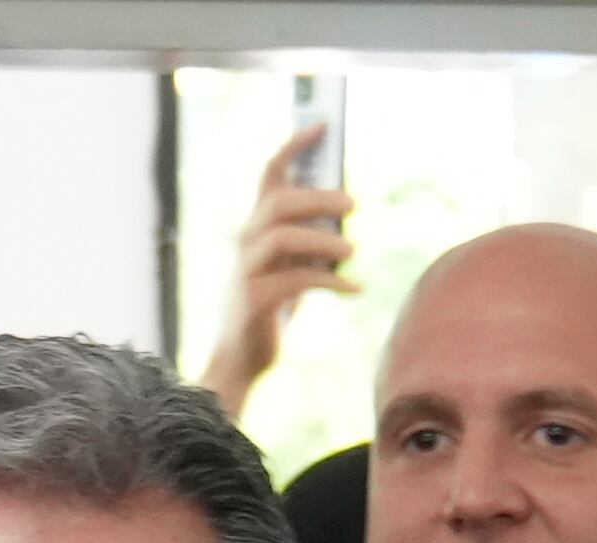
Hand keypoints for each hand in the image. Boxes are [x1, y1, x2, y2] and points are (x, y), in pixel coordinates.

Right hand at [200, 121, 360, 413]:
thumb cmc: (270, 312)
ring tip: (353, 253)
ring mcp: (246, 272)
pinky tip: (355, 290)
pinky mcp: (254, 301)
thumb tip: (343, 216)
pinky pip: (296, 281)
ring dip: (323, 241)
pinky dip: (331, 282)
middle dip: (319, 198)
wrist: (240, 363)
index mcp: (256, 229)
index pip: (270, 175)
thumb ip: (308, 241)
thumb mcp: (292, 268)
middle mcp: (246, 243)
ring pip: (283, 237)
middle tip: (354, 207)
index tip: (323, 124)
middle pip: (279, 203)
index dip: (295, 145)